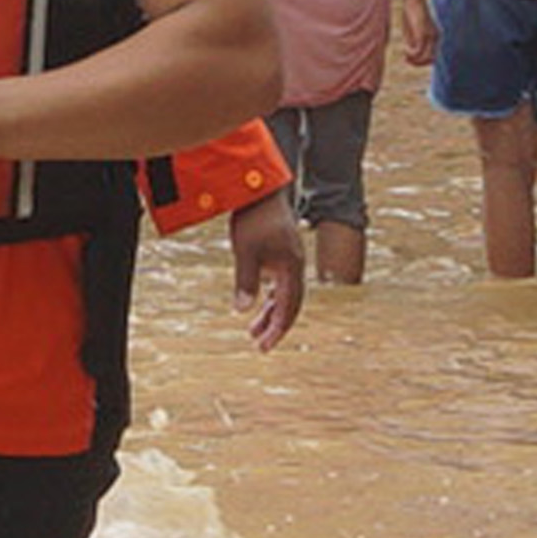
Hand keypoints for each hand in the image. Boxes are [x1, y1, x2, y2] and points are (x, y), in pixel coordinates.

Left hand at [228, 190, 304, 352]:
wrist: (259, 191)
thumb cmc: (252, 219)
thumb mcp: (245, 250)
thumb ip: (245, 280)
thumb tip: (242, 310)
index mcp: (292, 268)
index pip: (288, 307)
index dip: (278, 328)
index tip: (265, 346)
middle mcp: (294, 267)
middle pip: (289, 305)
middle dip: (275, 326)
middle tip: (261, 346)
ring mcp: (288, 262)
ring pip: (283, 296)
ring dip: (269, 314)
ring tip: (253, 333)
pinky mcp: (278, 256)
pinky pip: (278, 285)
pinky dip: (267, 299)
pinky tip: (254, 308)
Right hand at [398, 0, 438, 67]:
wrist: (414, 0)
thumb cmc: (411, 13)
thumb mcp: (412, 29)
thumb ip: (413, 41)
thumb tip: (411, 53)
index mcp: (435, 37)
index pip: (432, 57)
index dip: (420, 61)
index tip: (407, 58)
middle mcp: (436, 38)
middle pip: (431, 60)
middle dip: (418, 63)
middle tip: (406, 59)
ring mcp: (431, 36)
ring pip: (426, 57)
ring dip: (414, 60)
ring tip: (405, 55)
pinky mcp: (423, 33)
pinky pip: (418, 50)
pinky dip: (410, 53)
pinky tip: (404, 49)